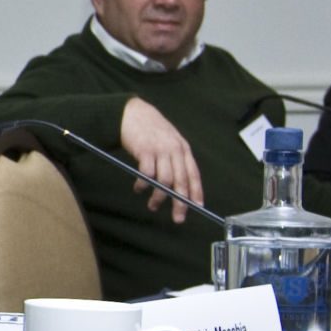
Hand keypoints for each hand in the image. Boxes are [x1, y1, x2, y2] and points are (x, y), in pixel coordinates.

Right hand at [118, 99, 203, 221]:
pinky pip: (147, 174)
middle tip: (178, 217)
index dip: (197, 191)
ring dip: (159, 197)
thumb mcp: (168, 141)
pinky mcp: (145, 151)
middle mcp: (175, 150)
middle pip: (181, 181)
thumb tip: (177, 184)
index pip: (193, 174)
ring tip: (153, 205)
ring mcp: (160, 150)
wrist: (132, 113)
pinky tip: (138, 189)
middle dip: (181, 202)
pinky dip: (143, 185)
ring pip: (164, 181)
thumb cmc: (149, 129)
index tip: (198, 206)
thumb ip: (174, 158)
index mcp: (183, 149)